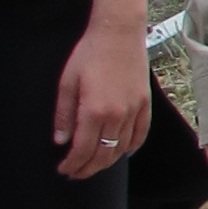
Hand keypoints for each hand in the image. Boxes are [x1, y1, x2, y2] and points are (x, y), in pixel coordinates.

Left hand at [52, 26, 151, 180]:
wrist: (118, 34)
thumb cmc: (89, 54)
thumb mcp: (67, 83)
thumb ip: (64, 115)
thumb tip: (61, 141)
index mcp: (94, 110)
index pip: (82, 149)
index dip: (72, 164)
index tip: (63, 169)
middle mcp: (117, 115)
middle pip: (103, 154)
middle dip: (87, 168)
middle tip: (75, 173)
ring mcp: (134, 111)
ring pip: (121, 148)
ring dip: (106, 162)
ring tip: (93, 165)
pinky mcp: (145, 105)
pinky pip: (140, 135)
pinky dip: (129, 148)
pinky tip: (119, 151)